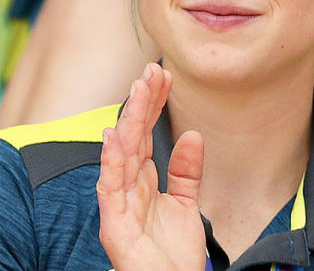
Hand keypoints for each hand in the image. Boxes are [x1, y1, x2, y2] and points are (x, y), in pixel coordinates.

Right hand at [97, 63, 206, 270]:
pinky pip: (112, 188)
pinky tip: (115, 136)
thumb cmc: (174, 253)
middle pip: (133, 137)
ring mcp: (119, 205)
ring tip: (138, 90)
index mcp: (143, 182)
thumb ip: (186, 172)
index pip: (146, 135)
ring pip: (122, 154)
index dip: (154, 106)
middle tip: (152, 71)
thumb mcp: (186, 204)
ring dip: (130, 121)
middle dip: (142, 103)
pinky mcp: (114, 224)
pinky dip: (112, 161)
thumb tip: (191, 136)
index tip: (164, 77)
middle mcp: (128, 189)